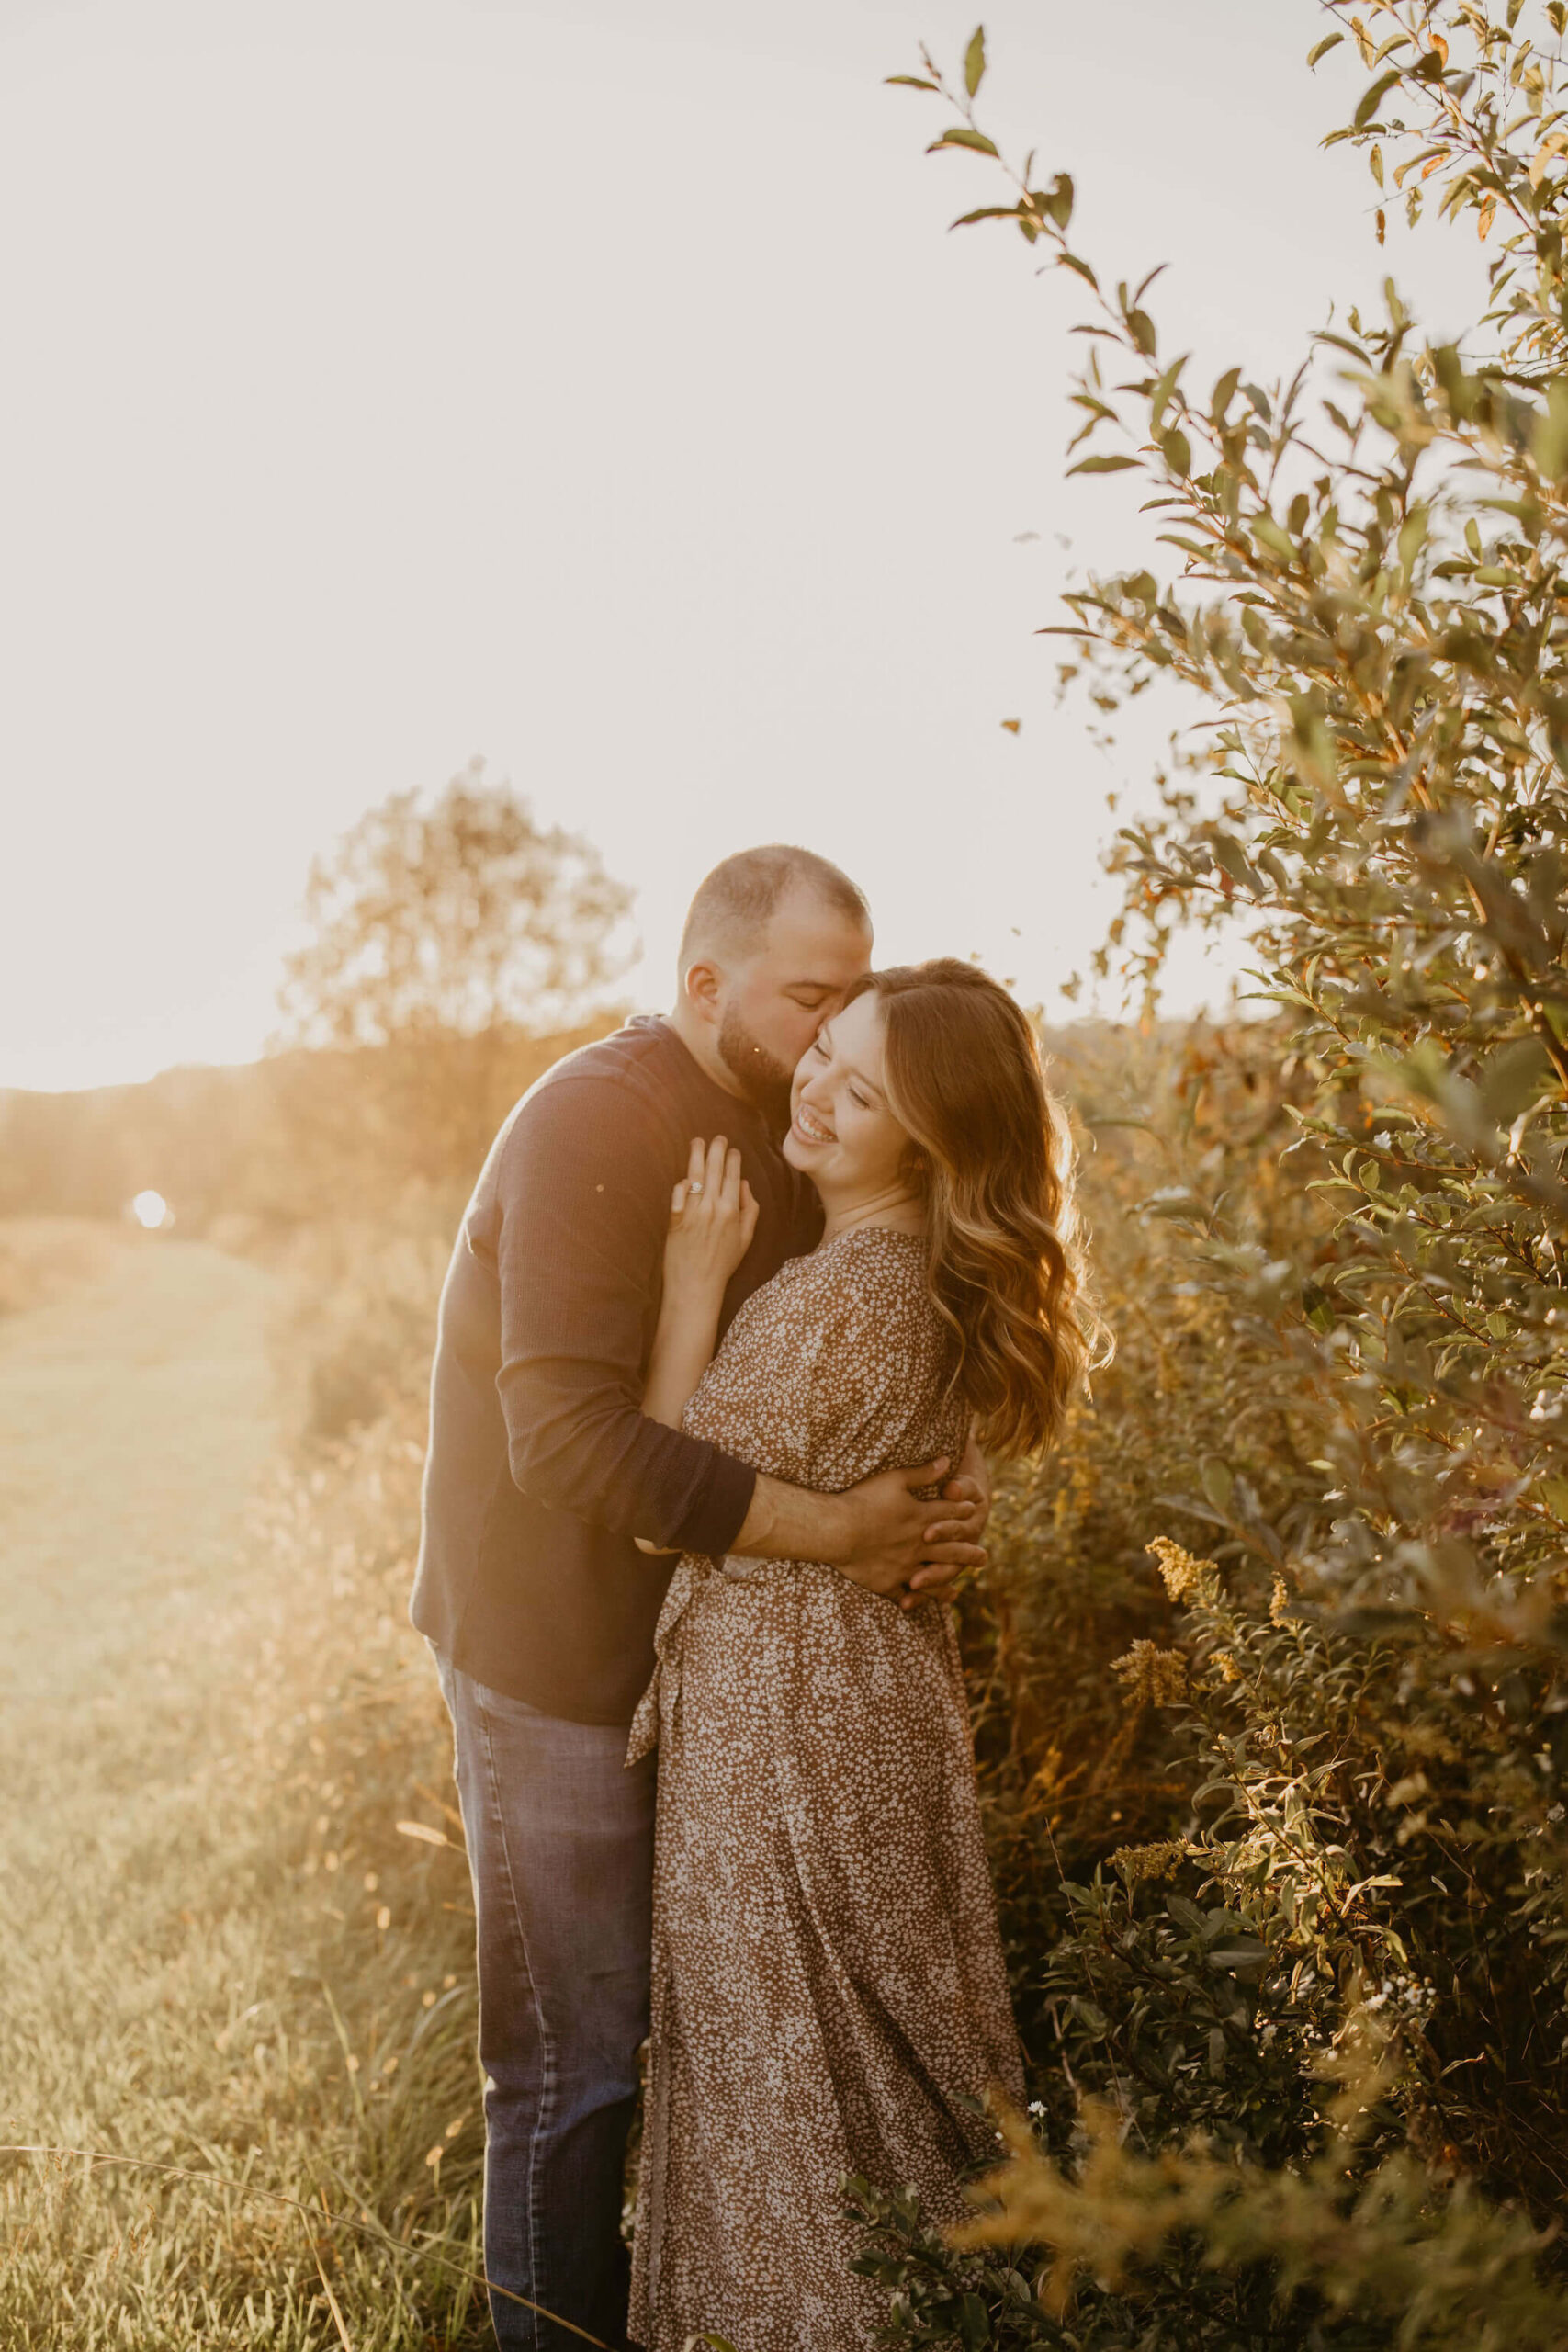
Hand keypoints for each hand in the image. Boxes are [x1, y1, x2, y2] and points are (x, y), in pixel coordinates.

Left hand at [664, 1135, 758, 1305]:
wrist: (696, 1284)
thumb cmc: (723, 1263)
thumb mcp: (746, 1238)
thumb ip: (750, 1209)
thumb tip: (744, 1185)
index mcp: (732, 1211)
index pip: (733, 1176)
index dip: (733, 1159)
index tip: (732, 1149)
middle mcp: (712, 1208)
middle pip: (715, 1170)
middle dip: (716, 1149)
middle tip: (717, 1138)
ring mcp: (692, 1212)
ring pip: (695, 1176)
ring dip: (697, 1156)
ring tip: (697, 1142)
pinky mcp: (675, 1218)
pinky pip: (678, 1193)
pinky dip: (682, 1184)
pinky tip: (685, 1177)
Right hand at [835, 1457, 985, 1607]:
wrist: (837, 1530)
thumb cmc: (863, 1500)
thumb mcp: (894, 1479)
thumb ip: (923, 1473)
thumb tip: (948, 1461)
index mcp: (921, 1518)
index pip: (949, 1514)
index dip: (962, 1510)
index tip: (973, 1510)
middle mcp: (919, 1545)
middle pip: (950, 1549)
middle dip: (968, 1553)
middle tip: (984, 1558)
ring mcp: (904, 1566)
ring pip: (932, 1577)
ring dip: (946, 1582)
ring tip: (957, 1591)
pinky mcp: (887, 1582)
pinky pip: (905, 1593)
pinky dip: (913, 1599)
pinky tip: (918, 1603)